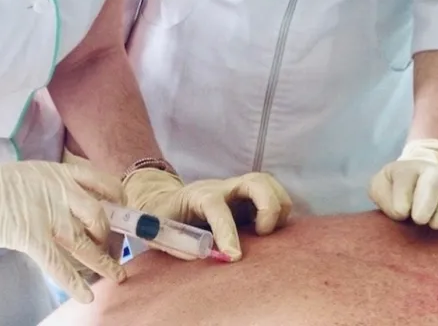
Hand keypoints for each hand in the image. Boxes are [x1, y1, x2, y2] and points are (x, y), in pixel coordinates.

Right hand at [0, 160, 126, 302]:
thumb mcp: (34, 175)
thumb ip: (58, 186)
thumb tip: (81, 205)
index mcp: (62, 172)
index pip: (106, 183)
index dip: (120, 202)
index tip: (124, 215)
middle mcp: (60, 190)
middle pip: (100, 215)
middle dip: (111, 236)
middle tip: (113, 249)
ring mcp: (46, 214)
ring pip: (85, 242)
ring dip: (104, 262)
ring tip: (118, 276)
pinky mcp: (30, 236)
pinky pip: (58, 264)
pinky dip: (74, 283)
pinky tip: (85, 296)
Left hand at [124, 169, 291, 261]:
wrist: (165, 199)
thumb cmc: (162, 216)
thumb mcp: (157, 230)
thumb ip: (174, 241)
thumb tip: (199, 255)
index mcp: (198, 196)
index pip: (216, 207)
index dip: (227, 231)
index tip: (235, 256)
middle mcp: (222, 188)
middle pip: (255, 181)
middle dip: (268, 206)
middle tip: (264, 234)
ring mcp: (237, 191)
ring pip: (268, 184)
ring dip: (278, 207)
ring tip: (270, 233)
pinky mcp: (248, 199)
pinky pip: (272, 195)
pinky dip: (279, 211)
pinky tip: (272, 232)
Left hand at [368, 138, 437, 228]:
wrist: (423, 170)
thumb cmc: (397, 186)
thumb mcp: (380, 186)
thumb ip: (381, 195)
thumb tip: (400, 211)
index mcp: (407, 169)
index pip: (405, 178)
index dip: (402, 198)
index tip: (400, 213)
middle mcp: (432, 171)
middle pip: (432, 182)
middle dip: (426, 202)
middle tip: (419, 220)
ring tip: (435, 225)